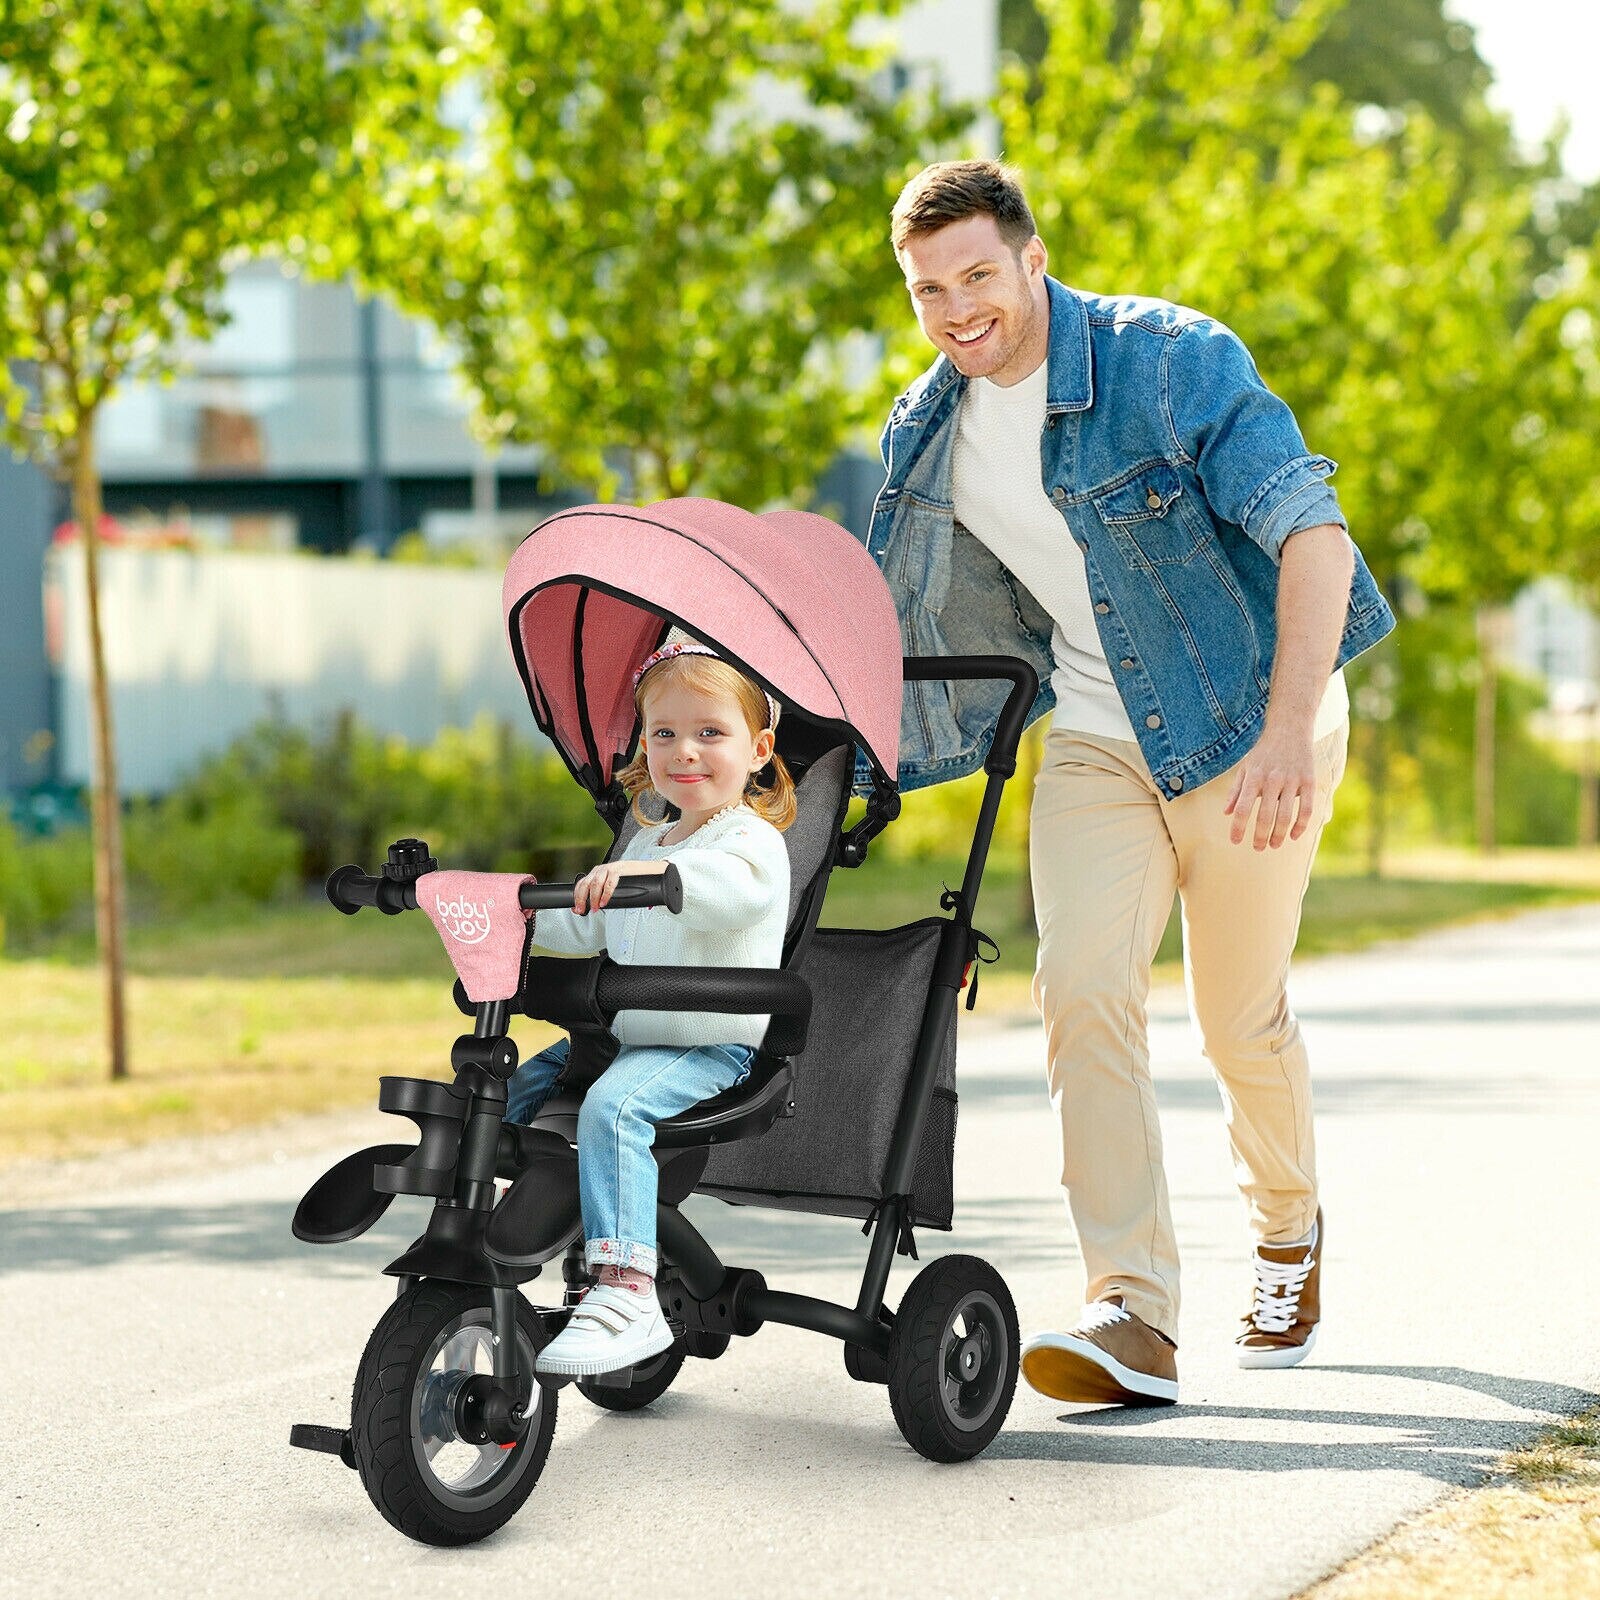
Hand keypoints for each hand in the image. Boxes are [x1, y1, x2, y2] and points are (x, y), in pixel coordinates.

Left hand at [571, 860, 664, 912]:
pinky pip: (609, 882)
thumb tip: (593, 907)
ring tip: (596, 908)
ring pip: (595, 883)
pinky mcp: (619, 869)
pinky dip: (605, 894)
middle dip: (582, 899)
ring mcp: (610, 868)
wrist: (649, 871)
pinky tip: (605, 902)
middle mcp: (601, 870)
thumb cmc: (631, 880)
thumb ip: (603, 895)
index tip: (577, 909)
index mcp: (597, 873)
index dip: (577, 897)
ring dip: (594, 898)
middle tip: (582, 910)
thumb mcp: (613, 887)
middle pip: (585, 883)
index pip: (581, 884)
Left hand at [1222, 726, 1316, 849]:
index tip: (1234, 841)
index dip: (1237, 827)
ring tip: (1273, 845)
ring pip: (1285, 816)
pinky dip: (1301, 826)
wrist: (1290, 727)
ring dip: (1279, 835)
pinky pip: (1306, 809)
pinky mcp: (1309, 781)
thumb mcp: (1245, 767)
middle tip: (1257, 848)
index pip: (1242, 808)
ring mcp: (1292, 780)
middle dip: (1260, 836)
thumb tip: (1226, 813)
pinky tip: (1294, 836)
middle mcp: (1272, 779)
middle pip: (1264, 816)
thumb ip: (1236, 791)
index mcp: (1253, 777)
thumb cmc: (1264, 751)